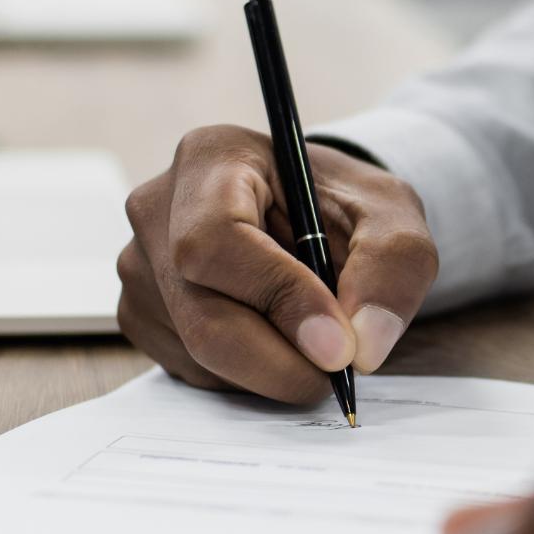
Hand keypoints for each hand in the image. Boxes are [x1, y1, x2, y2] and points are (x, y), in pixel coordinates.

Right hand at [117, 126, 437, 401]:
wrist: (314, 218)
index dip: (279, 299)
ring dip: (272, 369)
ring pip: (198, 352)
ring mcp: (140, 267)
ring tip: (314, 335)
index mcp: (209, 158)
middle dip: (281, 360)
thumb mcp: (392, 216)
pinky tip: (278, 338)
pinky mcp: (141, 316)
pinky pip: (191, 371)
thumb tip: (364, 343)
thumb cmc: (345, 208)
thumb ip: (392, 266)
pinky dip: (248, 376)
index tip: (340, 344)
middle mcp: (156, 210)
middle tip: (340, 370)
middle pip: (201, 314)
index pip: (216, 240)